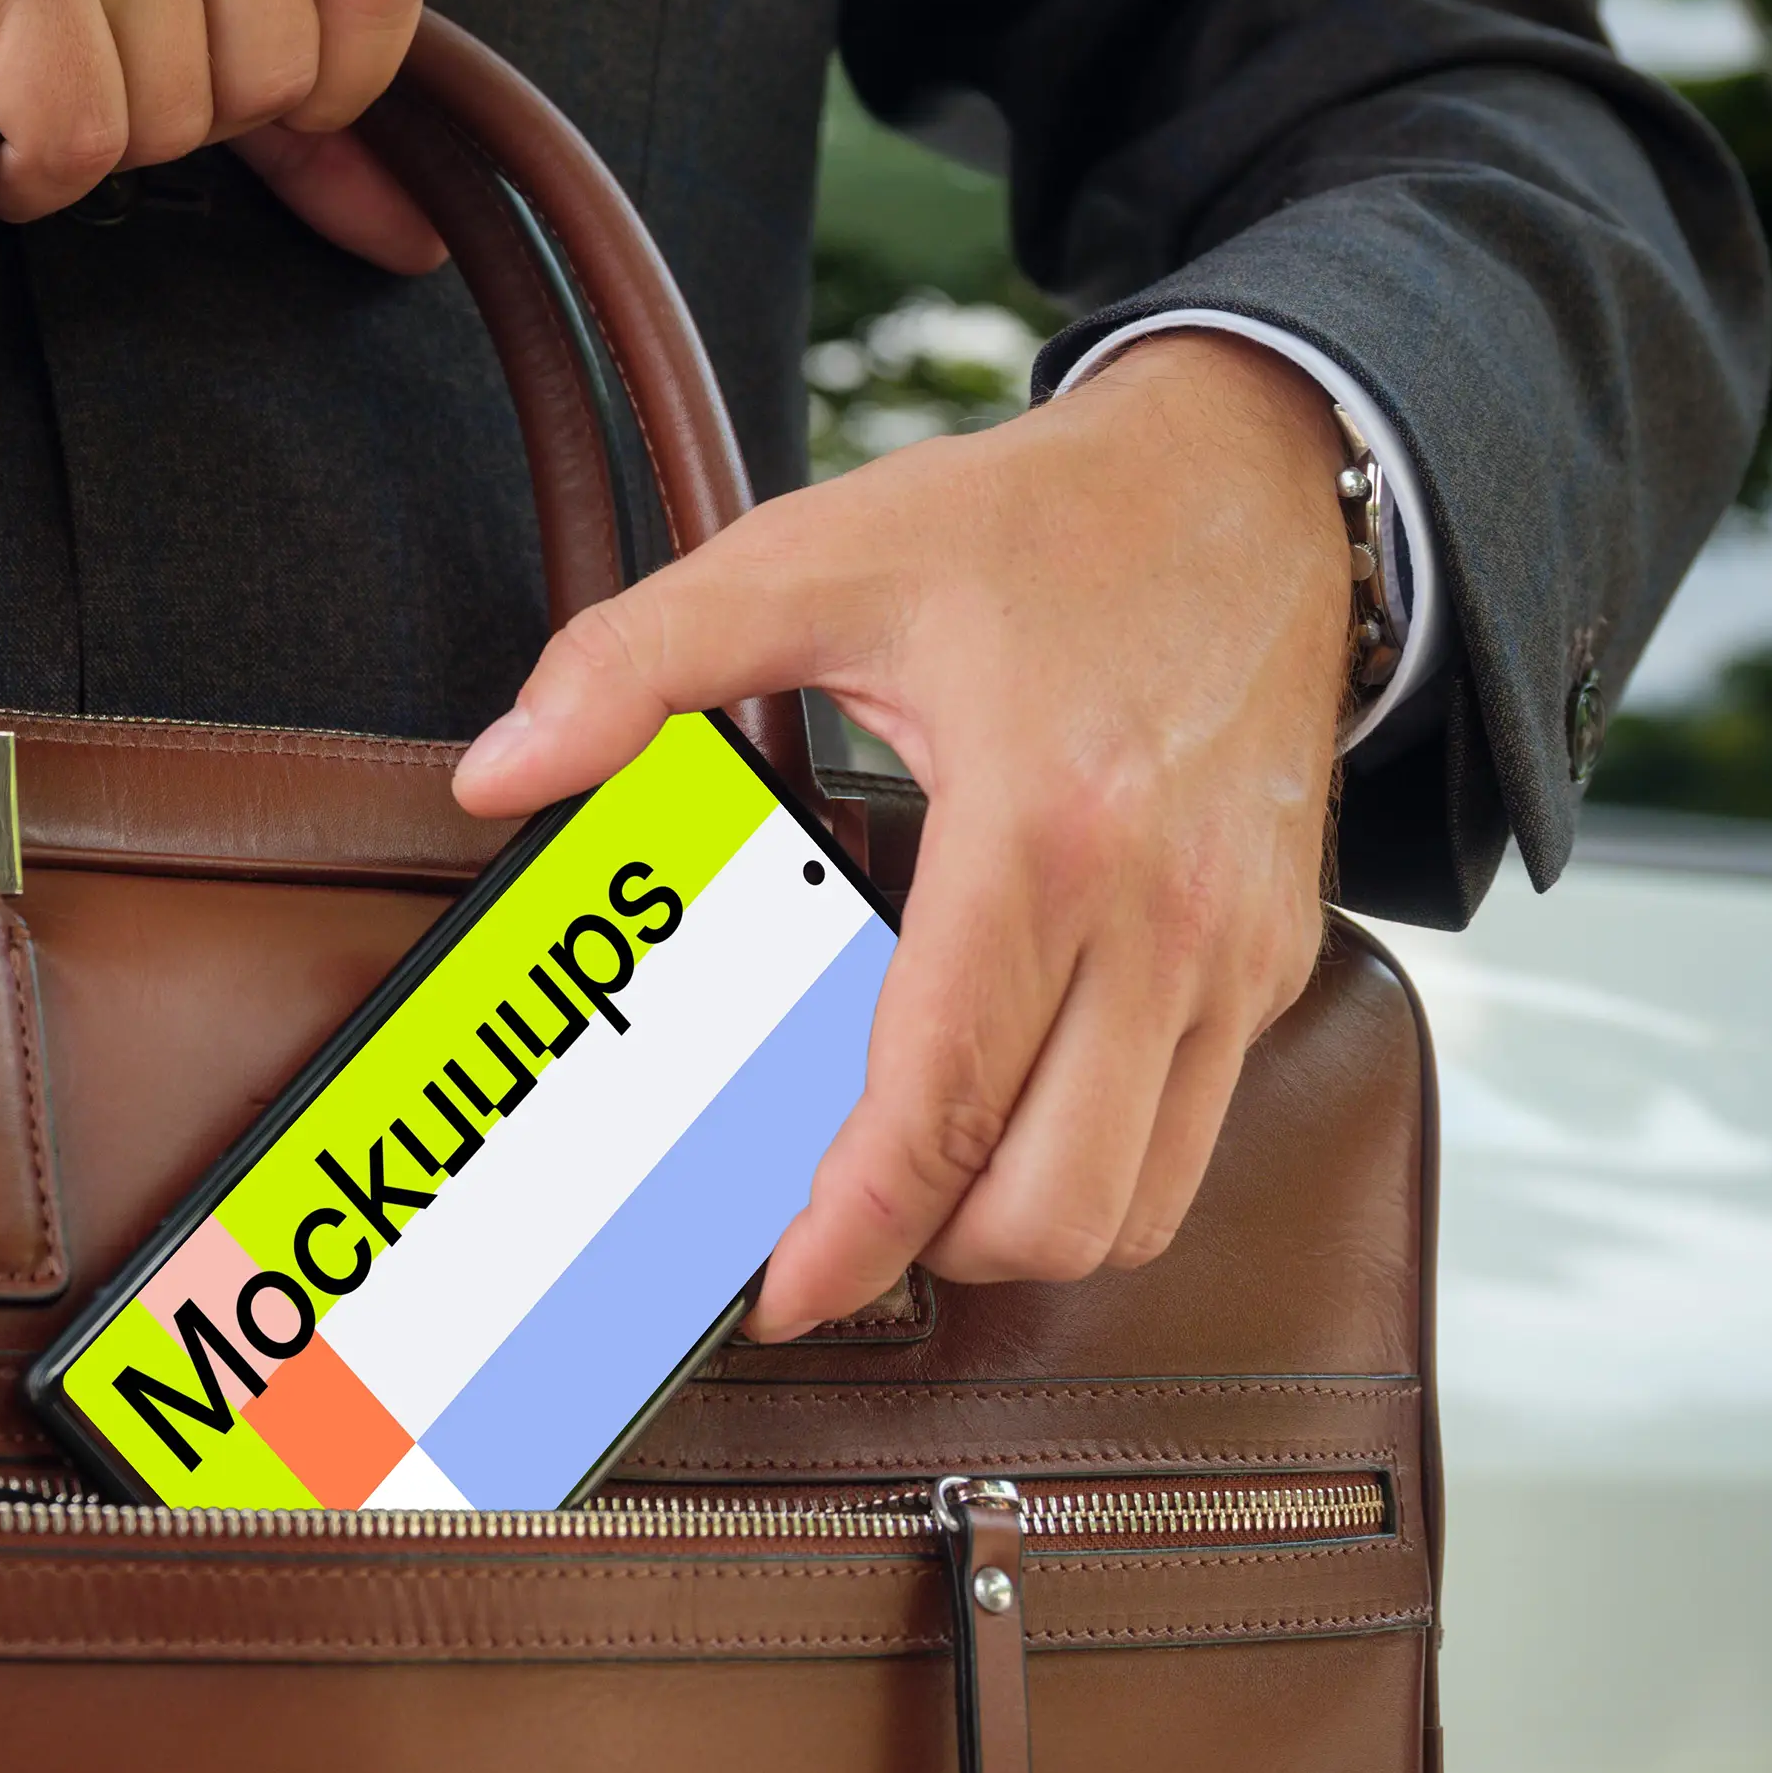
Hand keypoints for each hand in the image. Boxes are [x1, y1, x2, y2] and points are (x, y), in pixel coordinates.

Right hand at [0, 0, 440, 269]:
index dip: (326, 87)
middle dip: (182, 114)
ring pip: (180, 113)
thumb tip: (419, 233)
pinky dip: (27, 169)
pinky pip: (82, 136)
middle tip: (83, 54)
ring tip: (20, 64)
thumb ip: (307, 93)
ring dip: (92, 138)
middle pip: (282, 65)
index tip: (238, 92)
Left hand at [450, 334, 1350, 1332]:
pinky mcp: (1273, 959)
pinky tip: (1009, 1111)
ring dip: (1019, 1227)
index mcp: (1043, 825)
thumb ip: (635, 659)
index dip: (852, 1228)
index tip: (779, 1292)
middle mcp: (1162, 914)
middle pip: (1056, 1201)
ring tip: (912, 1183)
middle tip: (829, 1226)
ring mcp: (1236, 950)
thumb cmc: (1036, 524)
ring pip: (1142, 1204)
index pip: (943, 1096)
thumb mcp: (813, 555)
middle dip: (929, 1251)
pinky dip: (1098, 1168)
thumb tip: (498, 769)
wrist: (1248, 480)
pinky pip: (1194, 1140)